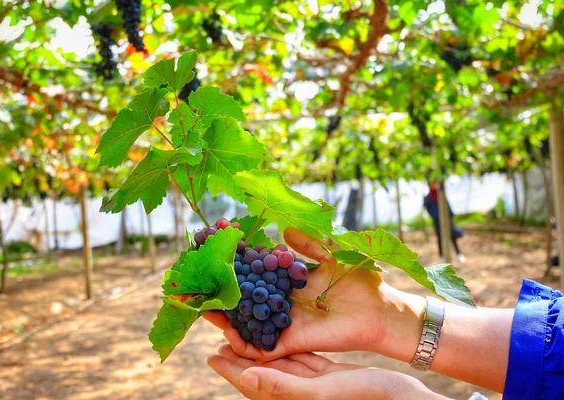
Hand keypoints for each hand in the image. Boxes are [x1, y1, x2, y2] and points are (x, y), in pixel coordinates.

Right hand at [204, 227, 425, 362]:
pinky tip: (226, 334)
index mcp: (290, 282)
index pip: (257, 273)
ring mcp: (286, 323)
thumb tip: (283, 228)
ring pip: (248, 322)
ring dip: (225, 318)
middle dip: (222, 292)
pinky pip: (263, 346)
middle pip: (246, 299)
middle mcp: (283, 303)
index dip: (237, 263)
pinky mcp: (292, 341)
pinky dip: (243, 343)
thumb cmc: (360, 280)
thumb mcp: (330, 253)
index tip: (216, 252)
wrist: (382, 309)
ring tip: (202, 308)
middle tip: (196, 281)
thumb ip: (308, 243)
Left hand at [207, 344, 447, 399]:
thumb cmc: (364, 398)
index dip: (230, 369)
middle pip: (260, 368)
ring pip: (278, 360)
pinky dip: (286, 342)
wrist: (402, 399)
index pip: (252, 382)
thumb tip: (244, 377)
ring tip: (244, 325)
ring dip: (259, 344)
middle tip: (223, 330)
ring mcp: (311, 382)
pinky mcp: (325, 373)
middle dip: (240, 351)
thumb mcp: (321, 391)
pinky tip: (279, 329)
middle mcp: (296, 391)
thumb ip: (283, 386)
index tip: (210, 354)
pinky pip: (299, 356)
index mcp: (291, 398)